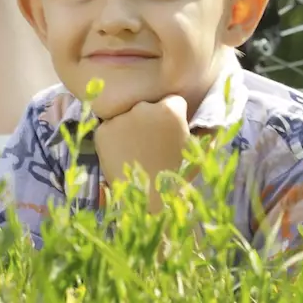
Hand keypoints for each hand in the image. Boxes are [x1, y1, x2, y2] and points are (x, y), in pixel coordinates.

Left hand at [94, 94, 190, 211]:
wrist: (145, 202)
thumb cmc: (175, 179)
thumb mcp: (194, 151)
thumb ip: (197, 129)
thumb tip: (200, 117)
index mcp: (171, 111)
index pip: (173, 100)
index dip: (173, 115)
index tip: (170, 130)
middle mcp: (144, 108)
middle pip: (147, 106)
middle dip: (150, 120)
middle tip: (151, 144)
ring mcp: (121, 118)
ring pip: (127, 117)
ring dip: (131, 129)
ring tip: (136, 152)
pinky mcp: (103, 130)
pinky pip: (109, 129)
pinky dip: (114, 140)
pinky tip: (122, 156)